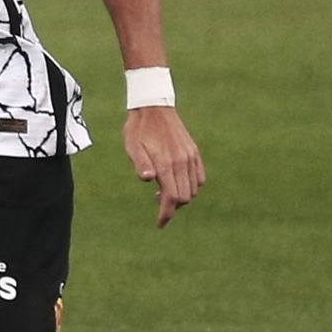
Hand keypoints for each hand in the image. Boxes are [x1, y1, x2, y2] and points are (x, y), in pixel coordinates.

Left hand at [124, 107, 204, 226]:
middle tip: (155, 199)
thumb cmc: (138, 129)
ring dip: (181, 196)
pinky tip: (177, 181)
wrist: (153, 107)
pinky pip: (200, 177)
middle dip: (172, 206)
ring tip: (164, 189)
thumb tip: (148, 180)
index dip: (166, 214)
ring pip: (193, 189)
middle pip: (184, 197)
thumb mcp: (132, 146)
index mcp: (166, 163)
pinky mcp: (194, 152)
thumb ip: (141, 164)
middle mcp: (182, 161)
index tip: (160, 224)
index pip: (172, 197)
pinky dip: (192, 186)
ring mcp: (190, 157)